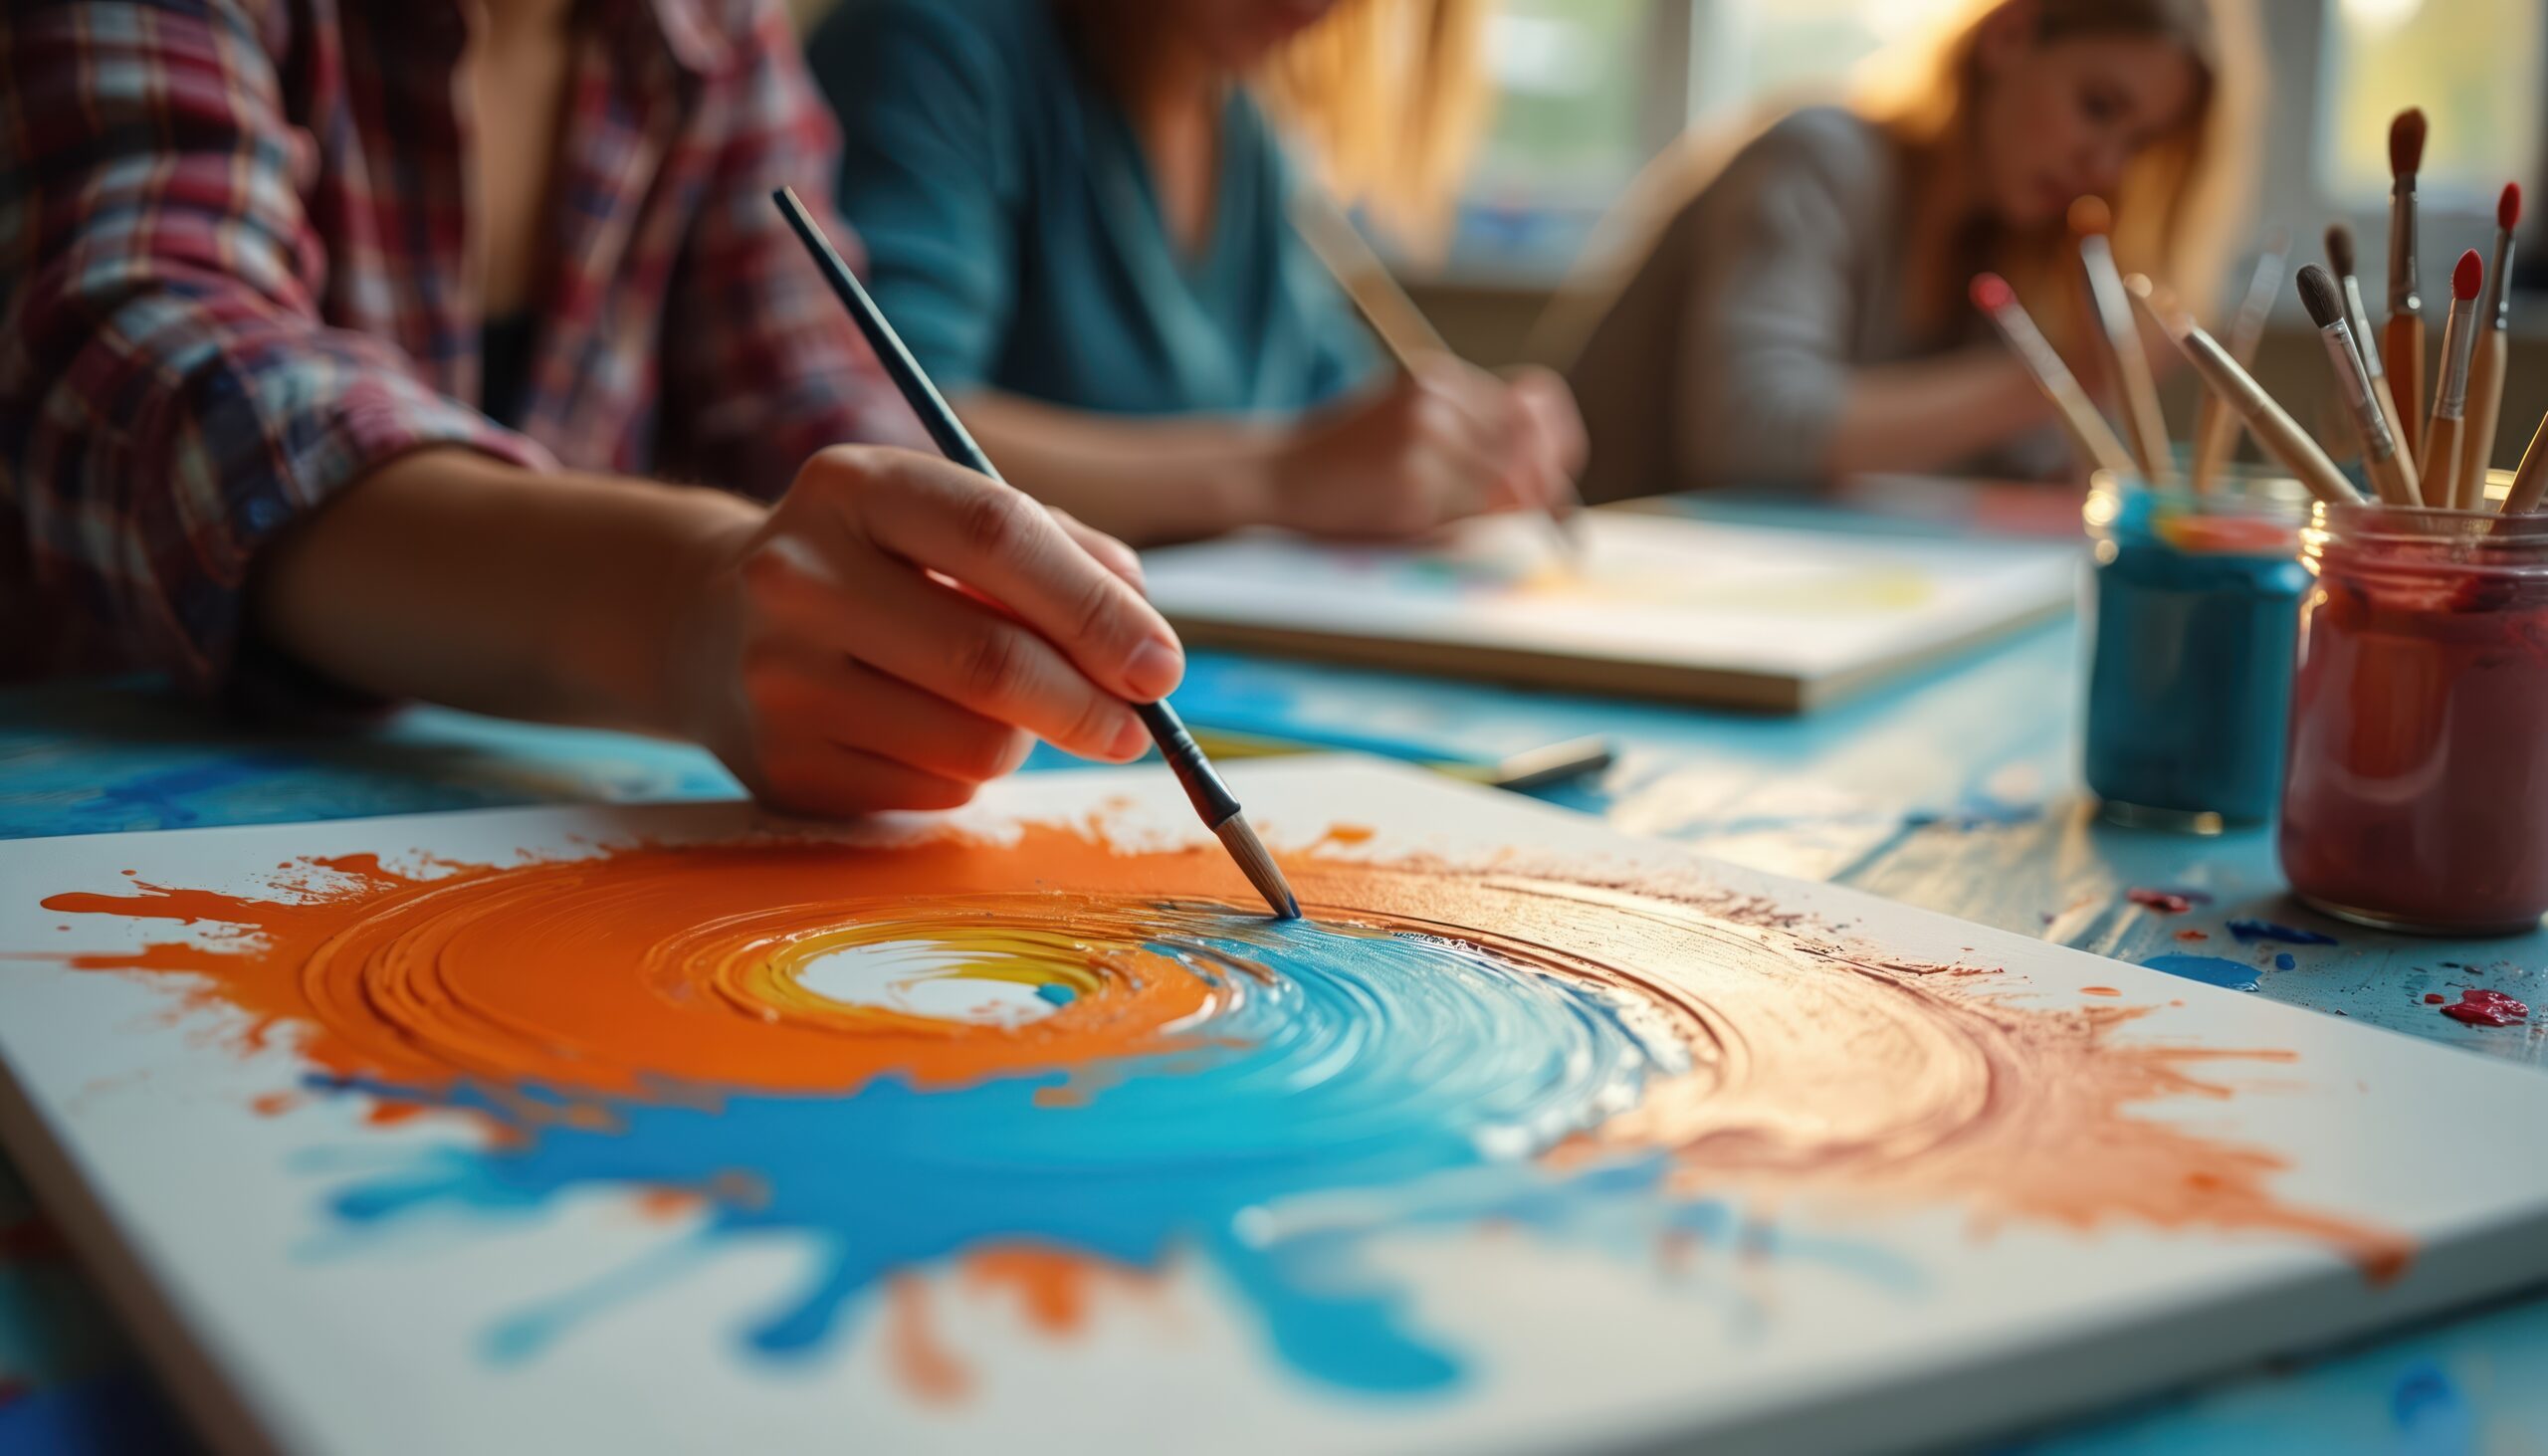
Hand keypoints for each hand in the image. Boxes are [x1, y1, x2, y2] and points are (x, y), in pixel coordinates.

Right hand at [671, 446, 1182, 815]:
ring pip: (973, 741)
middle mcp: (799, 575)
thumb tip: (1144, 628)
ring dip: (1023, 737)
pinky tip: (931, 733)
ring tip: (1001, 710)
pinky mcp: (783, 765)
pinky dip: (968, 773)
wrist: (710, 624)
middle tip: (1139, 727)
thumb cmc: (871, 564)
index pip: (996, 535)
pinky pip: (935, 790)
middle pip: (987, 658)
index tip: (1161, 663)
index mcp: (852, 486)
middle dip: (1088, 702)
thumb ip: (1056, 551)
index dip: (1093, 607)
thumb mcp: (943, 518)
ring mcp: (780, 677)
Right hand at [1262, 360, 1586, 538]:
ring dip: (1498, 513)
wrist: (1276, 477)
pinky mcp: (1412, 485)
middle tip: (1543, 519)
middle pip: (1531, 446)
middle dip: (1544, 487)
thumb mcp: (1410, 423)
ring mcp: (1424, 440)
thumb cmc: (1348, 461)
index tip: (1556, 477)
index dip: (1558, 442)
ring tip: (1455, 517)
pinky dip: (1462, 529)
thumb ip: (1470, 434)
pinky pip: (1471, 517)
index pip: (1535, 404)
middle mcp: (1437, 399)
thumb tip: (1548, 479)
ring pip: (1509, 487)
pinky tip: (1421, 522)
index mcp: (1440, 379)